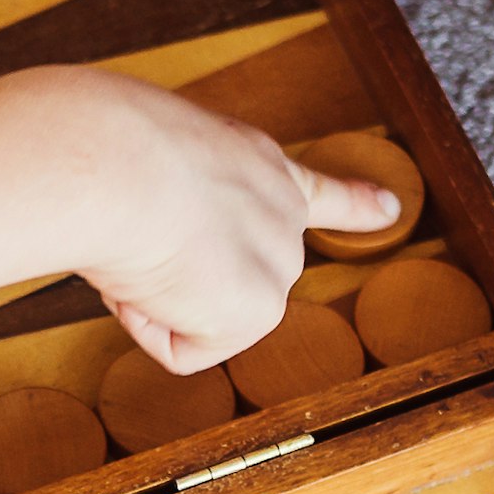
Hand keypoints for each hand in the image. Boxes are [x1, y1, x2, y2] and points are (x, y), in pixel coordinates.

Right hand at [24, 71, 396, 372]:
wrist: (111, 162)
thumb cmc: (103, 143)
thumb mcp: (143, 149)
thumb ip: (162, 194)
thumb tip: (134, 252)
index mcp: (254, 160)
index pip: (314, 187)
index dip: (354, 202)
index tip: (390, 208)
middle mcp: (282, 210)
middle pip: (219, 279)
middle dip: (168, 269)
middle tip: (132, 221)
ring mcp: (278, 262)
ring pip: (190, 314)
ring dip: (147, 289)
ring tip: (136, 237)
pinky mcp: (258, 310)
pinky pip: (180, 350)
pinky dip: (145, 325)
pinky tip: (144, 276)